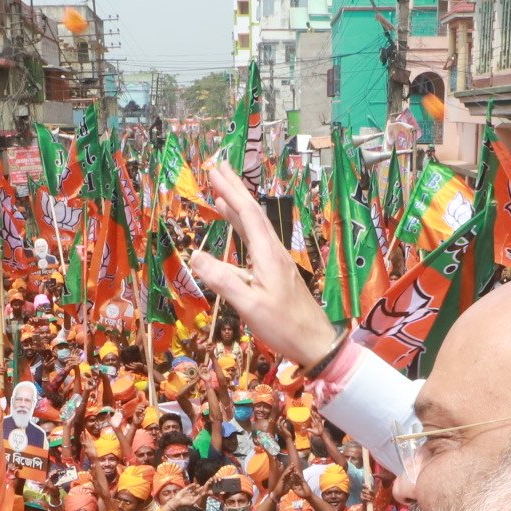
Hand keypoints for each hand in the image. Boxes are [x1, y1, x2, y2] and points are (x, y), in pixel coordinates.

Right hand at [188, 161, 338, 365]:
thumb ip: (222, 280)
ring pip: (256, 225)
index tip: (214, 171)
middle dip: (235, 189)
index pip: (248, 214)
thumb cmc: (283, 326)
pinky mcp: (277, 272)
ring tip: (221, 192)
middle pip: (253, 213)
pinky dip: (242, 227)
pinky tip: (235, 229)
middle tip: (218, 168)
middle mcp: (274, 251)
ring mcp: (277, 261)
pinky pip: (256, 240)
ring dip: (238, 206)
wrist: (316, 342)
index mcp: (268, 254)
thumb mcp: (249, 305)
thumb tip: (194, 254)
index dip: (230, 191)